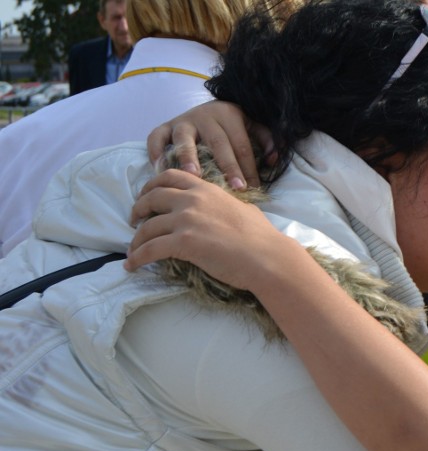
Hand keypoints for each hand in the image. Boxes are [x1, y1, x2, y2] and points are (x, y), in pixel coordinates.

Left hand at [127, 168, 282, 291]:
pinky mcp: (182, 242)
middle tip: (134, 221)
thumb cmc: (262, 237)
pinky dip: (137, 258)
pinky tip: (131, 266)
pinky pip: (150, 249)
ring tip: (133, 251)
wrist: (267, 257)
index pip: (170, 177)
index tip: (147, 196)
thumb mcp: (243, 209)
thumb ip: (226, 204)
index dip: (152, 185)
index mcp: (206, 189)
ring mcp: (186, 220)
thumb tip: (229, 207)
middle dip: (138, 209)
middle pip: (151, 198)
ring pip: (147, 227)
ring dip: (136, 240)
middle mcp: (191, 200)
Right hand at [147, 101, 274, 189]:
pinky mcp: (165, 126)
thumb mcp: (253, 126)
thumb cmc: (233, 126)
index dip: (249, 167)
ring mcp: (183, 121)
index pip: (242, 145)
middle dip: (228, 167)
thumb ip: (267, 140)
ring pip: (185, 138)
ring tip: (192, 175)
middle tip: (234, 188)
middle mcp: (206, 115)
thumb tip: (273, 159)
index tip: (253, 189)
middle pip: (218, 143)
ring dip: (188, 156)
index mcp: (229, 115)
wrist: (209, 107)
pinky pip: (156, 136)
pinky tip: (159, 168)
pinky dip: (155, 150)